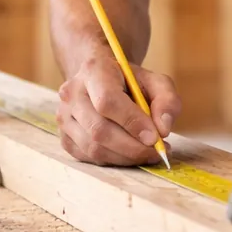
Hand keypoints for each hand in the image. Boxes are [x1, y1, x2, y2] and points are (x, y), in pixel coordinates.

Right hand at [56, 46, 180, 165]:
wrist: (102, 82)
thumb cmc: (130, 82)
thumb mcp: (156, 82)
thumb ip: (167, 100)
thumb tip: (163, 130)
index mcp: (94, 70)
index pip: (107, 101)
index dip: (132, 122)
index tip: (155, 137)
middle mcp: (72, 93)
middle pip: (100, 129)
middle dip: (133, 147)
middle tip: (157, 151)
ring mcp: (64, 117)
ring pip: (94, 148)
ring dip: (126, 157)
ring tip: (148, 153)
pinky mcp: (65, 137)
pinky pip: (89, 158)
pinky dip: (114, 161)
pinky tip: (130, 154)